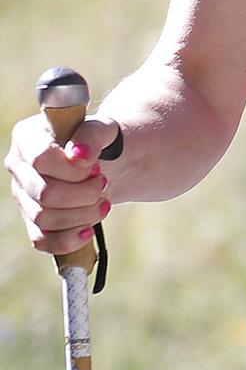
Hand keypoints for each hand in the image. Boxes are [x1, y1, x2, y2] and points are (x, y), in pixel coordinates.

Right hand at [7, 113, 116, 255]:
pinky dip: (68, 240)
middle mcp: (18, 167)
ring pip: (45, 218)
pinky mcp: (31, 221)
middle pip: (45, 194)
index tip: (95, 167)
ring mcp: (22, 196)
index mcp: (28, 138)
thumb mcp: (103, 129)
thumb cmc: (99, 142)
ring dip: (83, 214)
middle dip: (84, 194)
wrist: (103, 162)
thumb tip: (80, 156)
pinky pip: (42, 240)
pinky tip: (88, 231)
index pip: (41, 159)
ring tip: (103, 202)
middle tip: (103, 183)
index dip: (73, 170)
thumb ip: (93, 135)